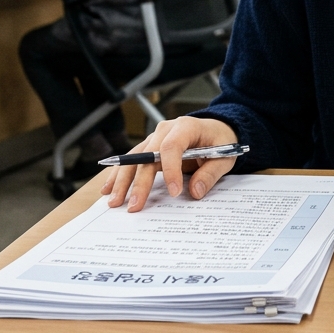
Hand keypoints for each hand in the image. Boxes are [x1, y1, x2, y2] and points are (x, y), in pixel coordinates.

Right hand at [102, 117, 239, 210]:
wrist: (216, 130)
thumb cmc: (220, 141)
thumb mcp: (225, 156)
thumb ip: (211, 173)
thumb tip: (195, 192)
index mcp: (186, 127)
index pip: (172, 147)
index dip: (171, 170)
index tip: (174, 192)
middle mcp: (166, 130)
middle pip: (147, 155)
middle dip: (139, 182)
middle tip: (134, 206)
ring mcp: (155, 138)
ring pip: (134, 158)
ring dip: (122, 180)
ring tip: (114, 201)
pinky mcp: (149, 148)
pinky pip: (132, 161)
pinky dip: (120, 175)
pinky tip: (108, 189)